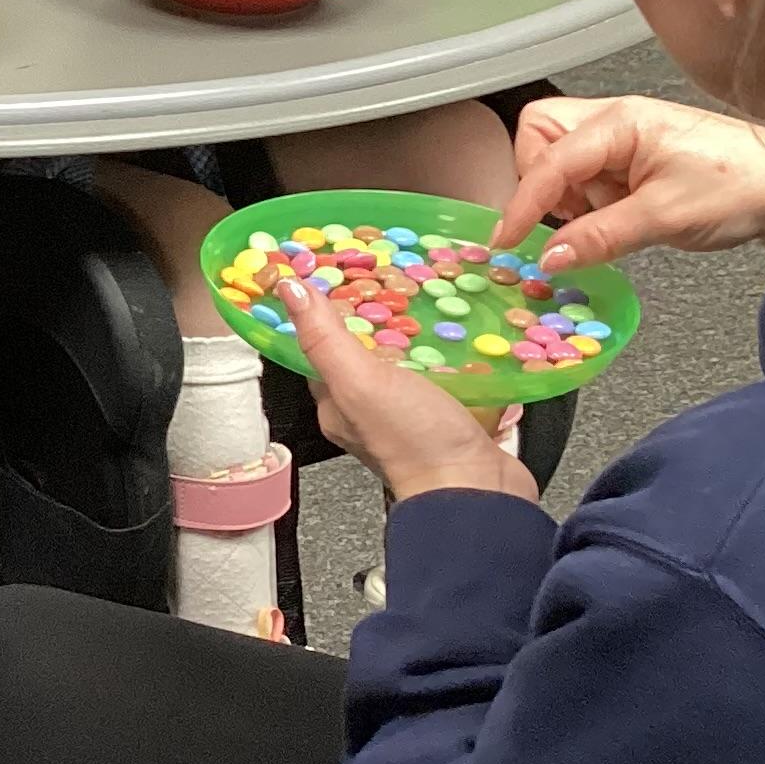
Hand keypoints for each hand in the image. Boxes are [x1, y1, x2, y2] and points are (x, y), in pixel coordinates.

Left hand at [286, 271, 537, 505]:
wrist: (476, 491)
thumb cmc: (413, 440)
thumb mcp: (358, 380)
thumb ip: (325, 338)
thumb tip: (288, 289)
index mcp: (338, 403)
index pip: (319, 348)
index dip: (323, 311)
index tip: (334, 272)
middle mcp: (370, 409)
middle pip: (367, 351)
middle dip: (379, 315)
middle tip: (393, 274)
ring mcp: (413, 414)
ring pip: (410, 362)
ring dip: (421, 333)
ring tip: (434, 293)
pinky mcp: (452, 416)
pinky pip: (450, 376)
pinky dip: (457, 355)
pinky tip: (468, 332)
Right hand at [494, 95, 764, 271]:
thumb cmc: (738, 186)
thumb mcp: (664, 218)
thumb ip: (599, 236)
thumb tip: (548, 256)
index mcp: (621, 122)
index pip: (548, 159)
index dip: (523, 202)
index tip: (509, 239)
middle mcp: (614, 119)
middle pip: (538, 134)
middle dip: (540, 179)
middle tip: (570, 215)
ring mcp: (619, 135)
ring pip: (556, 154)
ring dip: (566, 192)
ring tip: (606, 215)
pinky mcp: (627, 155)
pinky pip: (583, 172)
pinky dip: (586, 198)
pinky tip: (618, 212)